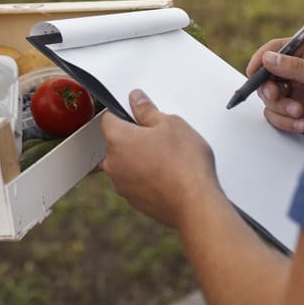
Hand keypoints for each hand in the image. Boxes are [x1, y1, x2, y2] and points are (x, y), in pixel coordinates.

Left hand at [100, 90, 223, 231]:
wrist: (194, 204)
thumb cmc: (184, 163)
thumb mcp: (171, 124)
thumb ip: (148, 110)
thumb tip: (136, 100)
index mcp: (117, 139)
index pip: (109, 118)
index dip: (125, 112)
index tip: (140, 113)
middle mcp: (113, 163)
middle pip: (117, 142)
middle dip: (134, 137)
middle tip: (160, 137)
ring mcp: (122, 185)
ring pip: (126, 163)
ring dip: (140, 158)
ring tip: (167, 158)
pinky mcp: (134, 201)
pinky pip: (136, 181)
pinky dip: (147, 177)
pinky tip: (168, 175)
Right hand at [246, 37, 303, 135]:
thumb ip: (298, 68)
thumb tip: (269, 59)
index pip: (280, 48)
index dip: (263, 56)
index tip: (254, 70)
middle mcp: (303, 73)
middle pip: (270, 75)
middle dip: (270, 87)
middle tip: (276, 95)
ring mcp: (300, 94)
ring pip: (271, 98)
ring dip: (279, 107)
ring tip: (298, 114)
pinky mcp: (298, 115)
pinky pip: (277, 116)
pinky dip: (285, 122)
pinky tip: (302, 124)